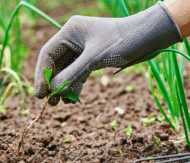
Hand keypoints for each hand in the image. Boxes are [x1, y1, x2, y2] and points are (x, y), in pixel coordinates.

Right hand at [34, 1, 181, 105]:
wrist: (150, 37)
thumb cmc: (122, 41)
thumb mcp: (94, 59)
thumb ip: (72, 75)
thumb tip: (53, 91)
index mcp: (70, 31)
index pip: (47, 54)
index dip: (41, 75)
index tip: (40, 94)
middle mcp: (74, 39)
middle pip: (55, 63)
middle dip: (52, 83)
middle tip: (50, 102)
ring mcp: (84, 48)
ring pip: (67, 70)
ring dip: (63, 86)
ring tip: (61, 103)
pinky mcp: (93, 57)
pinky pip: (79, 72)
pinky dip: (75, 84)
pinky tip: (73, 97)